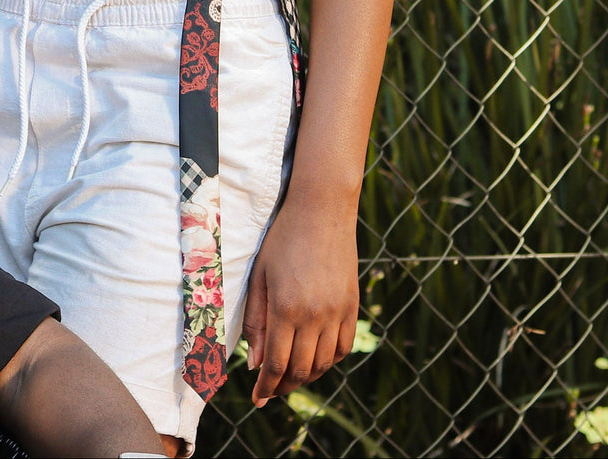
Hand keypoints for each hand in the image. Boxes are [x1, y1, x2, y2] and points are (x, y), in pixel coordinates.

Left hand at [242, 196, 358, 406]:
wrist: (322, 211)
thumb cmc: (282, 239)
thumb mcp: (260, 276)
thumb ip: (256, 321)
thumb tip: (255, 363)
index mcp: (286, 308)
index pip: (276, 363)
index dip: (266, 386)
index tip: (258, 398)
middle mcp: (314, 315)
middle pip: (301, 370)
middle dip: (283, 385)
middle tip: (271, 389)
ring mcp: (337, 312)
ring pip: (324, 364)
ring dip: (306, 376)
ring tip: (291, 374)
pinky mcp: (352, 306)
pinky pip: (343, 347)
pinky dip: (330, 360)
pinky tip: (317, 357)